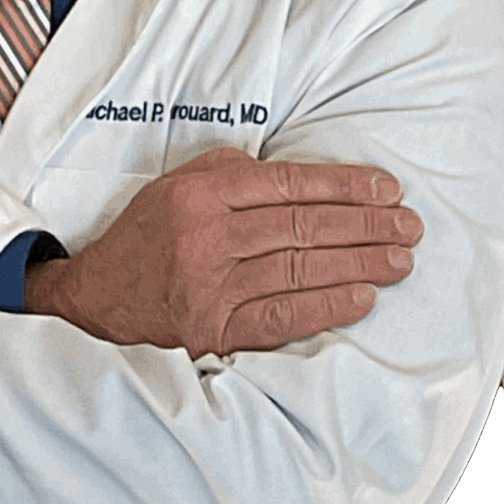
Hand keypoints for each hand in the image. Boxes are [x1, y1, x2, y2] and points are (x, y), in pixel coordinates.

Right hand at [24, 146, 421, 355]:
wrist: (94, 299)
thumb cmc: (145, 238)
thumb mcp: (176, 186)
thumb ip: (232, 173)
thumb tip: (299, 176)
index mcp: (201, 195)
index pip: (289, 185)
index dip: (345, 186)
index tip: (387, 189)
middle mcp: (207, 238)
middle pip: (303, 227)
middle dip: (366, 225)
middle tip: (409, 226)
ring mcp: (211, 288)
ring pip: (299, 270)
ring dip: (358, 264)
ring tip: (399, 259)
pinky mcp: (214, 331)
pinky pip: (281, 317)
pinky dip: (325, 307)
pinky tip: (361, 298)